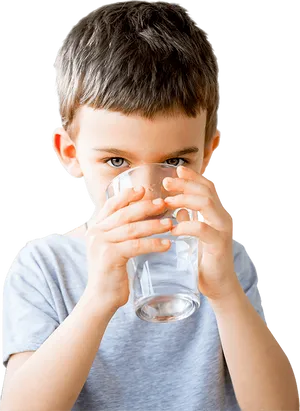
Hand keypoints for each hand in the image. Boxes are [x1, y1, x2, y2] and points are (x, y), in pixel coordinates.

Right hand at [85, 187, 171, 311]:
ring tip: (170, 224)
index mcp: (96, 228)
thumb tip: (145, 220)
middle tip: (163, 204)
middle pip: (124, 214)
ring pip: (131, 228)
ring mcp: (101, 244)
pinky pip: (136, 245)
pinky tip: (166, 244)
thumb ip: (121, 234)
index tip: (143, 190)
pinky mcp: (109, 256)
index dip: (127, 196)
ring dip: (153, 225)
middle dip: (145, 207)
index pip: (110, 205)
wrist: (100, 299)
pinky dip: (153, 244)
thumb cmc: (112, 274)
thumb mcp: (113, 249)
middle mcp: (96, 233)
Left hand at [163, 166, 238, 300]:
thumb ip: (190, 220)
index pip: (207, 188)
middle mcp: (223, 218)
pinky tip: (173, 228)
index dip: (193, 178)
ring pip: (206, 204)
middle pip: (206, 191)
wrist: (218, 285)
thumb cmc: (204, 261)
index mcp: (217, 214)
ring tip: (167, 202)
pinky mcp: (219, 244)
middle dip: (185, 184)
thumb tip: (178, 209)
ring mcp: (223, 230)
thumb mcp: (195, 236)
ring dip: (184, 199)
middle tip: (167, 182)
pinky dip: (186, 225)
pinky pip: (202, 228)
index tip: (177, 170)